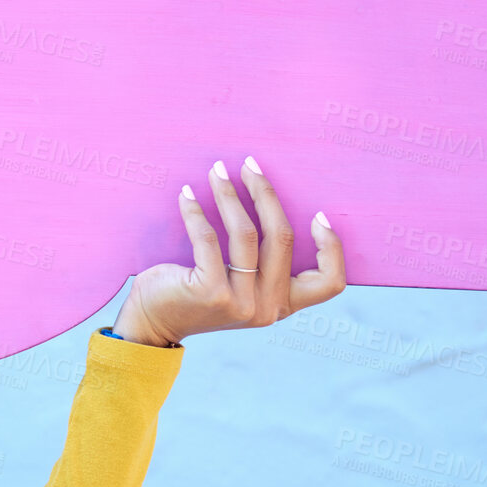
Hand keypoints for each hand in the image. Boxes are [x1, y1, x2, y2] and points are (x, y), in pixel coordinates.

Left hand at [110, 154, 345, 345]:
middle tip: (249, 165)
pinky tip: (187, 194)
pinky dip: (196, 211)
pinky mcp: (210, 292)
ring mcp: (240, 302)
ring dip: (230, 194)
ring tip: (216, 170)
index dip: (331, 247)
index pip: (329, 284)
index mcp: (282, 305)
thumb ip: (262, 264)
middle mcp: (267, 308)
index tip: (318, 214)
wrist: (155, 322)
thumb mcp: (241, 286)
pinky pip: (208, 238)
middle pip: (282, 238)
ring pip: (246, 233)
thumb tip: (270, 201)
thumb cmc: (197, 293)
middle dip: (266, 193)